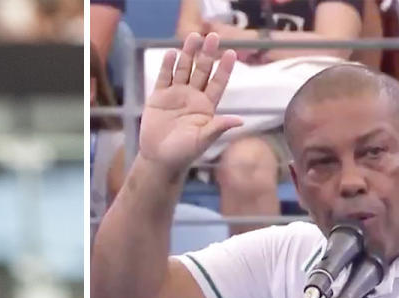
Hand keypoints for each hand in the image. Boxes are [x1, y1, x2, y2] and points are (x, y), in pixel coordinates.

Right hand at [139, 32, 241, 174]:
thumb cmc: (183, 154)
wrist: (159, 160)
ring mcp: (175, 96)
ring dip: (188, 54)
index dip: (224, 68)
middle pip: (202, 71)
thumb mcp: (203, 140)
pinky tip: (171, 53)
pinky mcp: (158, 98)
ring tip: (193, 36)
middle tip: (213, 36)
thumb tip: (240, 120)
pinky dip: (167, 66)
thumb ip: (218, 127)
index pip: (218, 83)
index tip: (232, 53)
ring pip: (183, 70)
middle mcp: (192, 97)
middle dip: (207, 54)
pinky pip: (164, 78)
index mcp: (206, 107)